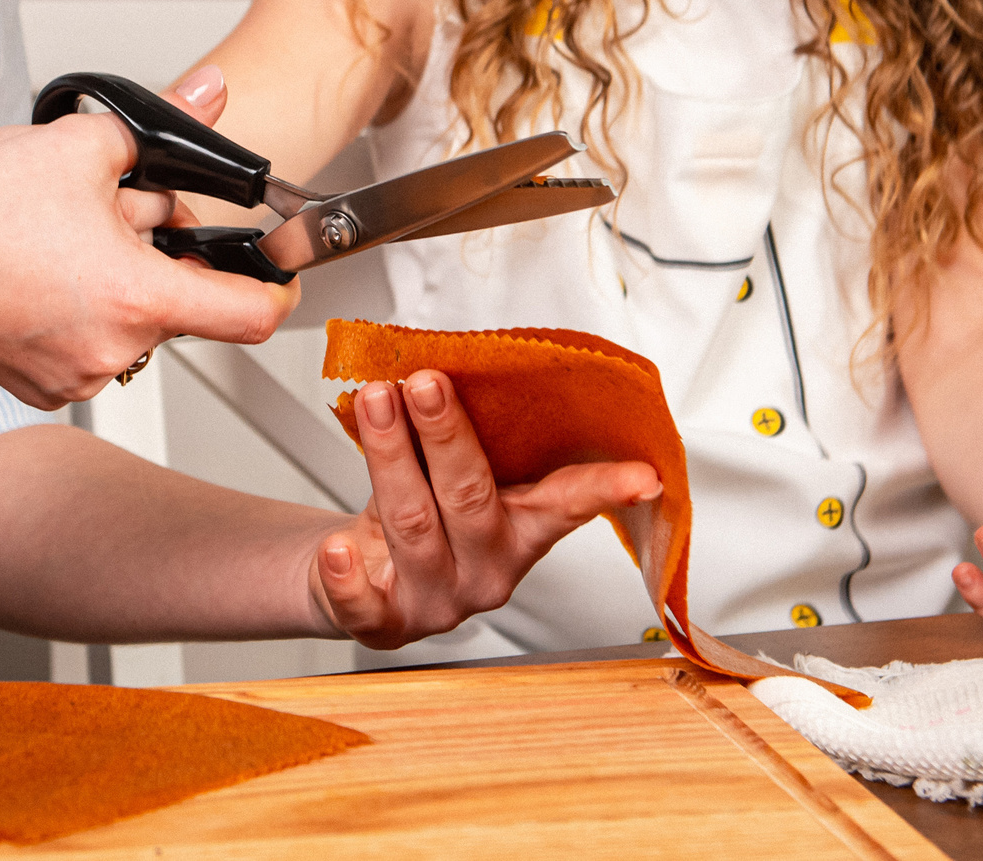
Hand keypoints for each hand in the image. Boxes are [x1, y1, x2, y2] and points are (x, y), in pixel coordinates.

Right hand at [0, 65, 298, 408]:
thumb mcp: (82, 145)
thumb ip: (166, 121)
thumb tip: (210, 92)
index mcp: (139, 298)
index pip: (252, 315)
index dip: (277, 287)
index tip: (279, 270)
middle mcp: (116, 349)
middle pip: (183, 302)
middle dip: (164, 253)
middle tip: (119, 215)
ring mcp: (78, 374)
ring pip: (134, 320)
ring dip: (121, 279)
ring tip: (68, 240)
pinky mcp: (44, 385)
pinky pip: (92, 342)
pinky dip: (82, 308)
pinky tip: (42, 273)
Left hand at [307, 369, 659, 649]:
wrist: (359, 579)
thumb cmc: (418, 511)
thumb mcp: (458, 476)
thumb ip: (473, 438)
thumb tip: (465, 358)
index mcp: (519, 530)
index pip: (567, 504)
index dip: (606, 489)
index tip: (644, 476)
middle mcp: (487, 569)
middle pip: (471, 498)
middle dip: (446, 434)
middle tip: (424, 381)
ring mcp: (438, 600)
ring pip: (414, 525)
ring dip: (390, 458)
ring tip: (373, 402)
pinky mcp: (384, 622)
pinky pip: (366, 604)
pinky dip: (348, 576)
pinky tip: (338, 547)